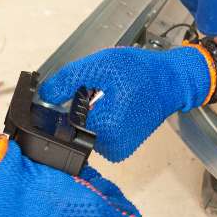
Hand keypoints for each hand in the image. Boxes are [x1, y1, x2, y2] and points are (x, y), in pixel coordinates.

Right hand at [0, 137, 159, 216]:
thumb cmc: (37, 203)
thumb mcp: (97, 215)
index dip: (126, 214)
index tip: (113, 202)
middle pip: (113, 215)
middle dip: (106, 195)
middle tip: (89, 188)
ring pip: (96, 196)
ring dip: (91, 183)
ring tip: (71, 179)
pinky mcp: (51, 202)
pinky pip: (78, 184)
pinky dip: (76, 175)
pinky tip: (64, 172)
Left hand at [39, 46, 214, 161]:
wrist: (171, 81)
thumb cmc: (139, 71)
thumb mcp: (99, 66)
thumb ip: (68, 80)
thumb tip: (45, 95)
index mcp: (103, 126)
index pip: (64, 119)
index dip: (66, 102)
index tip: (82, 90)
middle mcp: (109, 146)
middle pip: (75, 127)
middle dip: (80, 108)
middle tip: (100, 90)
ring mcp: (116, 151)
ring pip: (87, 132)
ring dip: (91, 116)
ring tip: (110, 98)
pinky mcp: (122, 150)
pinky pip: (99, 136)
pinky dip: (102, 123)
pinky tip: (115, 108)